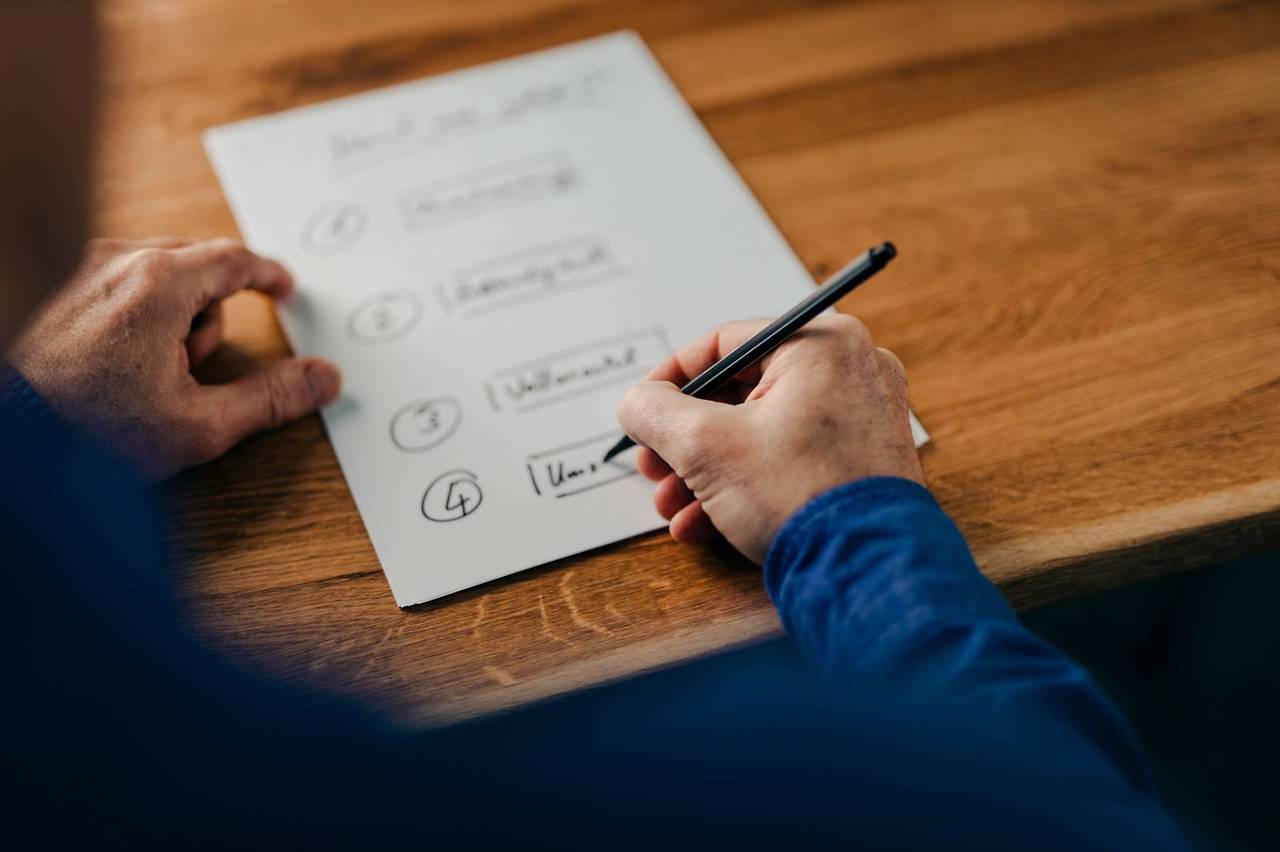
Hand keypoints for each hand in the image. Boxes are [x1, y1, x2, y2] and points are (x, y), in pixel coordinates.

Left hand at [8, 237, 340, 479]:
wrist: (12, 441)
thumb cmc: (90, 432)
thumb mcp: (199, 424)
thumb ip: (270, 398)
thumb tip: (323, 379)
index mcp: (159, 283)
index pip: (234, 259)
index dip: (268, 275)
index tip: (284, 289)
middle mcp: (118, 261)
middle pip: (199, 266)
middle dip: (211, 313)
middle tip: (192, 369)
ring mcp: (82, 270)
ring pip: (159, 275)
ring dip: (173, 317)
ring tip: (150, 374)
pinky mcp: (59, 287)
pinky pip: (122, 283)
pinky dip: (140, 313)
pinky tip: (123, 360)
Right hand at [617, 315, 922, 563]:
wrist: (867, 571)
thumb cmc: (800, 498)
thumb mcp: (705, 447)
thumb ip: (655, 412)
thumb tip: (637, 404)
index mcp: (820, 344)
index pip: (724, 344)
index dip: (670, 380)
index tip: (642, 412)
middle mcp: (849, 369)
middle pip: (739, 393)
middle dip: (685, 440)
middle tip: (654, 467)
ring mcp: (861, 417)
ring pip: (760, 431)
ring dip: (706, 470)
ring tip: (673, 506)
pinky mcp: (861, 460)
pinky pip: (789, 458)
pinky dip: (745, 484)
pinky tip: (704, 524)